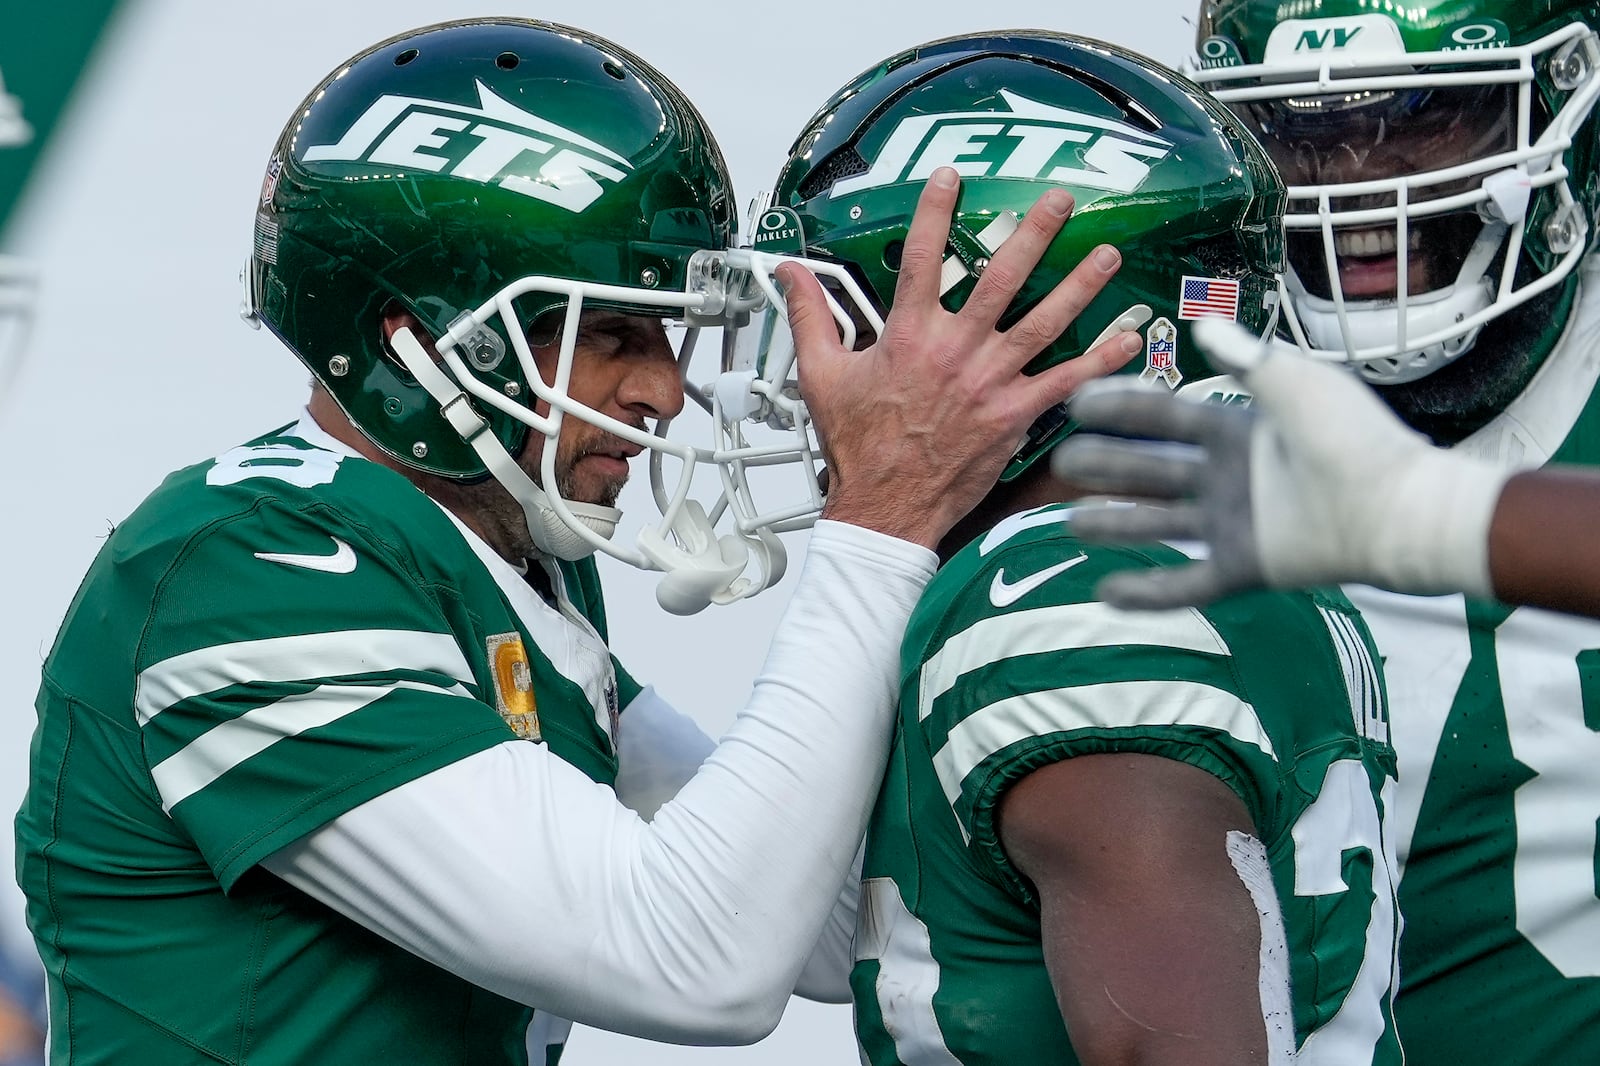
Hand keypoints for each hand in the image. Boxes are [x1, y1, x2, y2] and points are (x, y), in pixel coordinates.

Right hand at [779, 166, 1140, 549]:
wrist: (885, 506)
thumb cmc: (857, 446)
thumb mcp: (821, 374)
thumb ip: (810, 317)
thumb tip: (791, 276)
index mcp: (908, 335)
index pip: (921, 257)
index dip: (935, 212)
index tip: (951, 177)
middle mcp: (955, 350)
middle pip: (1001, 277)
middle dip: (1034, 233)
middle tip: (1061, 200)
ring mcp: (989, 381)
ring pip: (1043, 321)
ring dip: (1080, 286)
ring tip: (1108, 255)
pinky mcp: (1013, 414)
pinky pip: (1065, 382)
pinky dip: (1099, 361)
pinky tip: (1129, 339)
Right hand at [1053, 319, 1508, 607]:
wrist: (1395, 508)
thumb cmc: (1353, 438)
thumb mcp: (1296, 383)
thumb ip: (1247, 357)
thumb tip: (1200, 325)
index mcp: (1239, 431)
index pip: (1166, 417)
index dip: (1122, 408)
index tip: (1077, 400)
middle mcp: (1229, 478)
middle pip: (1152, 469)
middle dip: (1106, 465)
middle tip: (1062, 462)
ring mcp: (1234, 524)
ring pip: (1158, 523)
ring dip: (1113, 524)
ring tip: (1069, 523)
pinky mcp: (1245, 568)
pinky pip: (1185, 583)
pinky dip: (1146, 590)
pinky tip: (1104, 591)